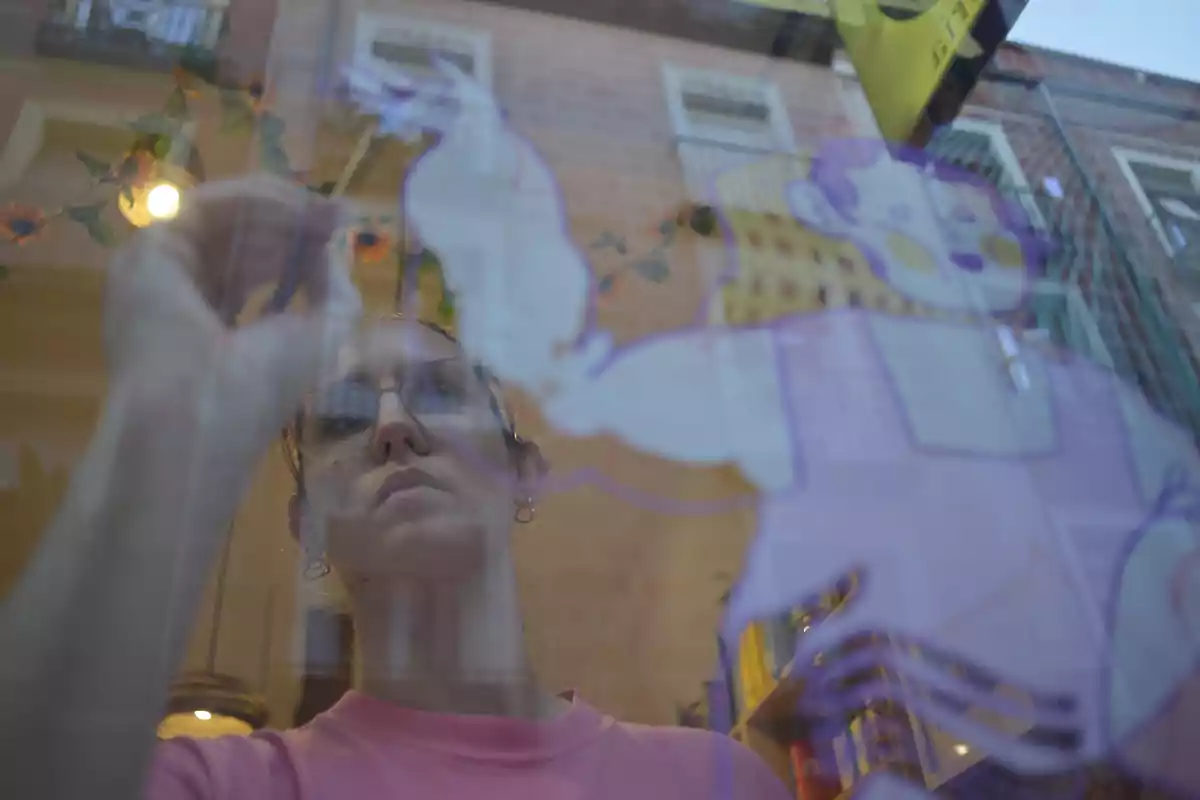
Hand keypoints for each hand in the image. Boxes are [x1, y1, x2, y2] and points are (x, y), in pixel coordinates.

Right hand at [104, 175, 361, 472]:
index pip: (252, 267)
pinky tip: (294, 210)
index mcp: (213, 325)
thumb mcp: (323, 334)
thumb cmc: (262, 386)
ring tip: (320, 214)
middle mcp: (182, 296)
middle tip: (334, 213)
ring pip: (225, 218)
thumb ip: (335, 289)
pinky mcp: (150, 247)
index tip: (337, 226)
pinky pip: (207, 206)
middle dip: (292, 221)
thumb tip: (328, 245)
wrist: (201, 410)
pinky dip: (254, 201)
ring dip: (279, 209)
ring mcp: (162, 271)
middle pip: (239, 237)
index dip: (297, 243)